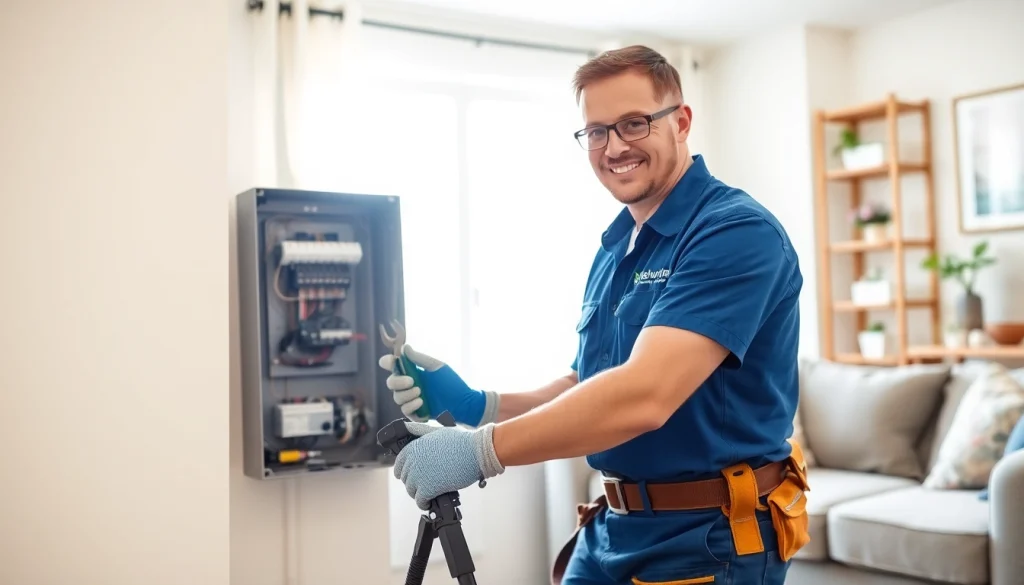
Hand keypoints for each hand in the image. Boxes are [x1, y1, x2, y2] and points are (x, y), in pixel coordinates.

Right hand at [378, 344, 499, 426]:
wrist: (464, 403)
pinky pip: (405, 410)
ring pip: (397, 397)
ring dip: (406, 394)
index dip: (388, 362)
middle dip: (397, 381)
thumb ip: (419, 358)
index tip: (391, 362)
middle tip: (412, 381)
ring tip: (421, 392)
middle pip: (390, 383)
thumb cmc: (452, 383)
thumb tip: (403, 348)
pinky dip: (410, 406)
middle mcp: (409, 385)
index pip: (392, 365)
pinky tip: (421, 402)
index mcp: (412, 371)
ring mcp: (411, 399)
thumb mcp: (437, 367)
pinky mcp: (415, 413)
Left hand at [393, 421, 504, 509]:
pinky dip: (424, 504)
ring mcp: (419, 475)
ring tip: (430, 493)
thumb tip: (406, 426)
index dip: (405, 472)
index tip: (413, 476)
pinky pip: (420, 501)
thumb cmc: (460, 440)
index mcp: (413, 447)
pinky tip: (430, 502)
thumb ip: (419, 429)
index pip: (399, 465)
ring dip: (419, 494)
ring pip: (411, 491)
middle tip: (427, 484)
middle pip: (405, 479)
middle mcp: (413, 461)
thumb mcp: (437, 430)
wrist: (476, 452)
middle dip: (415, 483)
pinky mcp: (428, 488)